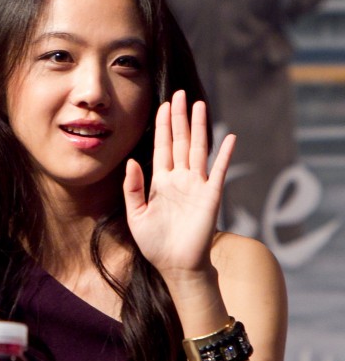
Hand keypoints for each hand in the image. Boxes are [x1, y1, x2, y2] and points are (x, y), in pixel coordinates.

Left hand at [123, 90, 234, 280]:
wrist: (176, 266)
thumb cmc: (154, 243)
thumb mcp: (135, 214)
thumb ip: (133, 187)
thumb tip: (131, 160)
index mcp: (160, 181)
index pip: (162, 146)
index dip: (162, 126)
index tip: (162, 105)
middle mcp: (179, 179)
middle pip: (180, 141)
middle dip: (179, 118)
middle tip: (180, 94)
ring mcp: (197, 185)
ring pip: (198, 149)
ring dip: (199, 127)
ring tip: (199, 105)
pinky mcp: (211, 196)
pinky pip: (218, 171)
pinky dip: (224, 154)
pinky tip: (229, 137)